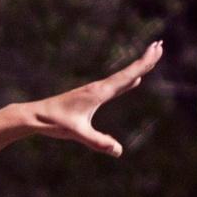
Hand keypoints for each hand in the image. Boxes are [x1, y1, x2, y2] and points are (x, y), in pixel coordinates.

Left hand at [23, 41, 162, 156]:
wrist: (36, 115)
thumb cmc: (55, 122)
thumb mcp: (77, 133)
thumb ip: (97, 142)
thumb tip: (118, 151)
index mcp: (98, 92)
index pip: (126, 76)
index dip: (143, 64)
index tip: (156, 50)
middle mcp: (99, 88)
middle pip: (127, 72)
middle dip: (145, 59)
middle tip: (160, 45)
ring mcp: (96, 91)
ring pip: (122, 77)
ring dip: (138, 67)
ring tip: (152, 57)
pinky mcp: (92, 96)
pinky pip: (116, 86)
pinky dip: (128, 81)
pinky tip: (135, 80)